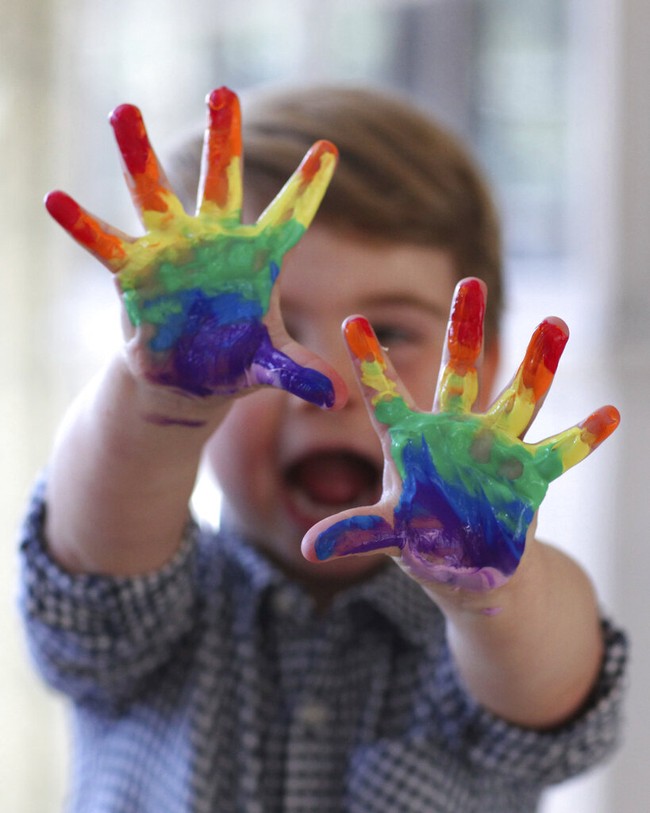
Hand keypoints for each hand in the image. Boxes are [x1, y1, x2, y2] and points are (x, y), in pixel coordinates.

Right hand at [45, 87, 342, 405]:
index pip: (288, 217)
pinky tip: (55, 200)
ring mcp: (172, 252)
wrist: (188, 379)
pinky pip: (106, 245)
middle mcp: (214, 243)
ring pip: (155, 197)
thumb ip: (301, 372)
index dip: (306, 187)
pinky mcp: (135, 274)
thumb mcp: (270, 367)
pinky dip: (82, 226)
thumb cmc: (234, 362)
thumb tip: (340, 398)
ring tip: (121, 111)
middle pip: (219, 184)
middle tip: (223, 91)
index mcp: (256, 259)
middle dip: (222, 140)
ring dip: (138, 158)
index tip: (328, 148)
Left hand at [302, 278, 619, 590]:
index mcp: (410, 441)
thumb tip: (309, 548)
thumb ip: (356, 532)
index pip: (384, 394)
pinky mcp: (528, 473)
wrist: (470, 566)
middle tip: (471, 282)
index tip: (350, 318)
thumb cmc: (421, 540)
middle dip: (464, 330)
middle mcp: (453, 431)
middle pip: (459, 373)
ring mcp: (494, 447)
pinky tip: (609, 414)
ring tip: (556, 323)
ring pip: (517, 398)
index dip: (369, 360)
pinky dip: (583, 437)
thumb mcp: (388, 533)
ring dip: (538, 365)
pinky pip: (559, 451)